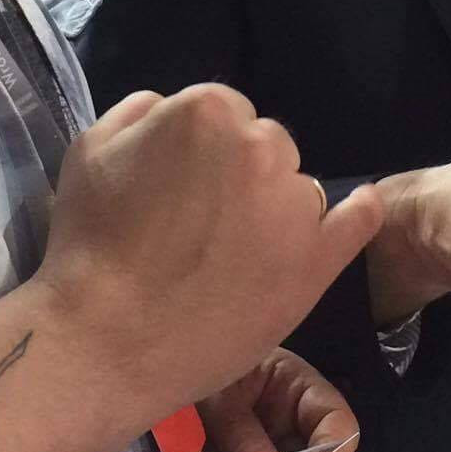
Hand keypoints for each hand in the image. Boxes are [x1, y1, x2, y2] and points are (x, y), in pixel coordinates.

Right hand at [36, 86, 382, 425]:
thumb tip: (172, 111)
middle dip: (237, 172)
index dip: (196, 150)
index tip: (175, 187)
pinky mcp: (317, 262)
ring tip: (231, 253)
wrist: (105, 340)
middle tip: (197, 223)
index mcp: (208, 111)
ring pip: (295, 186)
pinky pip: (356, 222)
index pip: (220, 112)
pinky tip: (361, 205)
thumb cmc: (90, 243)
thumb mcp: (91, 148)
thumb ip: (141, 112)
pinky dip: (359, 212)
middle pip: (262, 145)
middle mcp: (262, 147)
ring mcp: (296, 206)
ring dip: (273, 205)